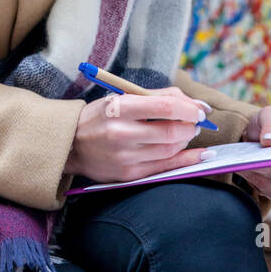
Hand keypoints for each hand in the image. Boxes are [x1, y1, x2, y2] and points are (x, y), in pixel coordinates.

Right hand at [66, 86, 206, 183]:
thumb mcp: (121, 98)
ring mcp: (124, 156)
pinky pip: (164, 168)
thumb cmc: (100, 117)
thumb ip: (157, 97)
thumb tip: (193, 102)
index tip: (200, 109)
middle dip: (190, 125)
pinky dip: (185, 160)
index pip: (165, 106)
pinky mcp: (127, 174)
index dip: (189, 108)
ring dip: (186, 140)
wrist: (70, 144)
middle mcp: (121, 133)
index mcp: (119, 108)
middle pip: (169, 131)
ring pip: (169, 149)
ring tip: (187, 132)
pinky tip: (199, 154)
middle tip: (196, 121)